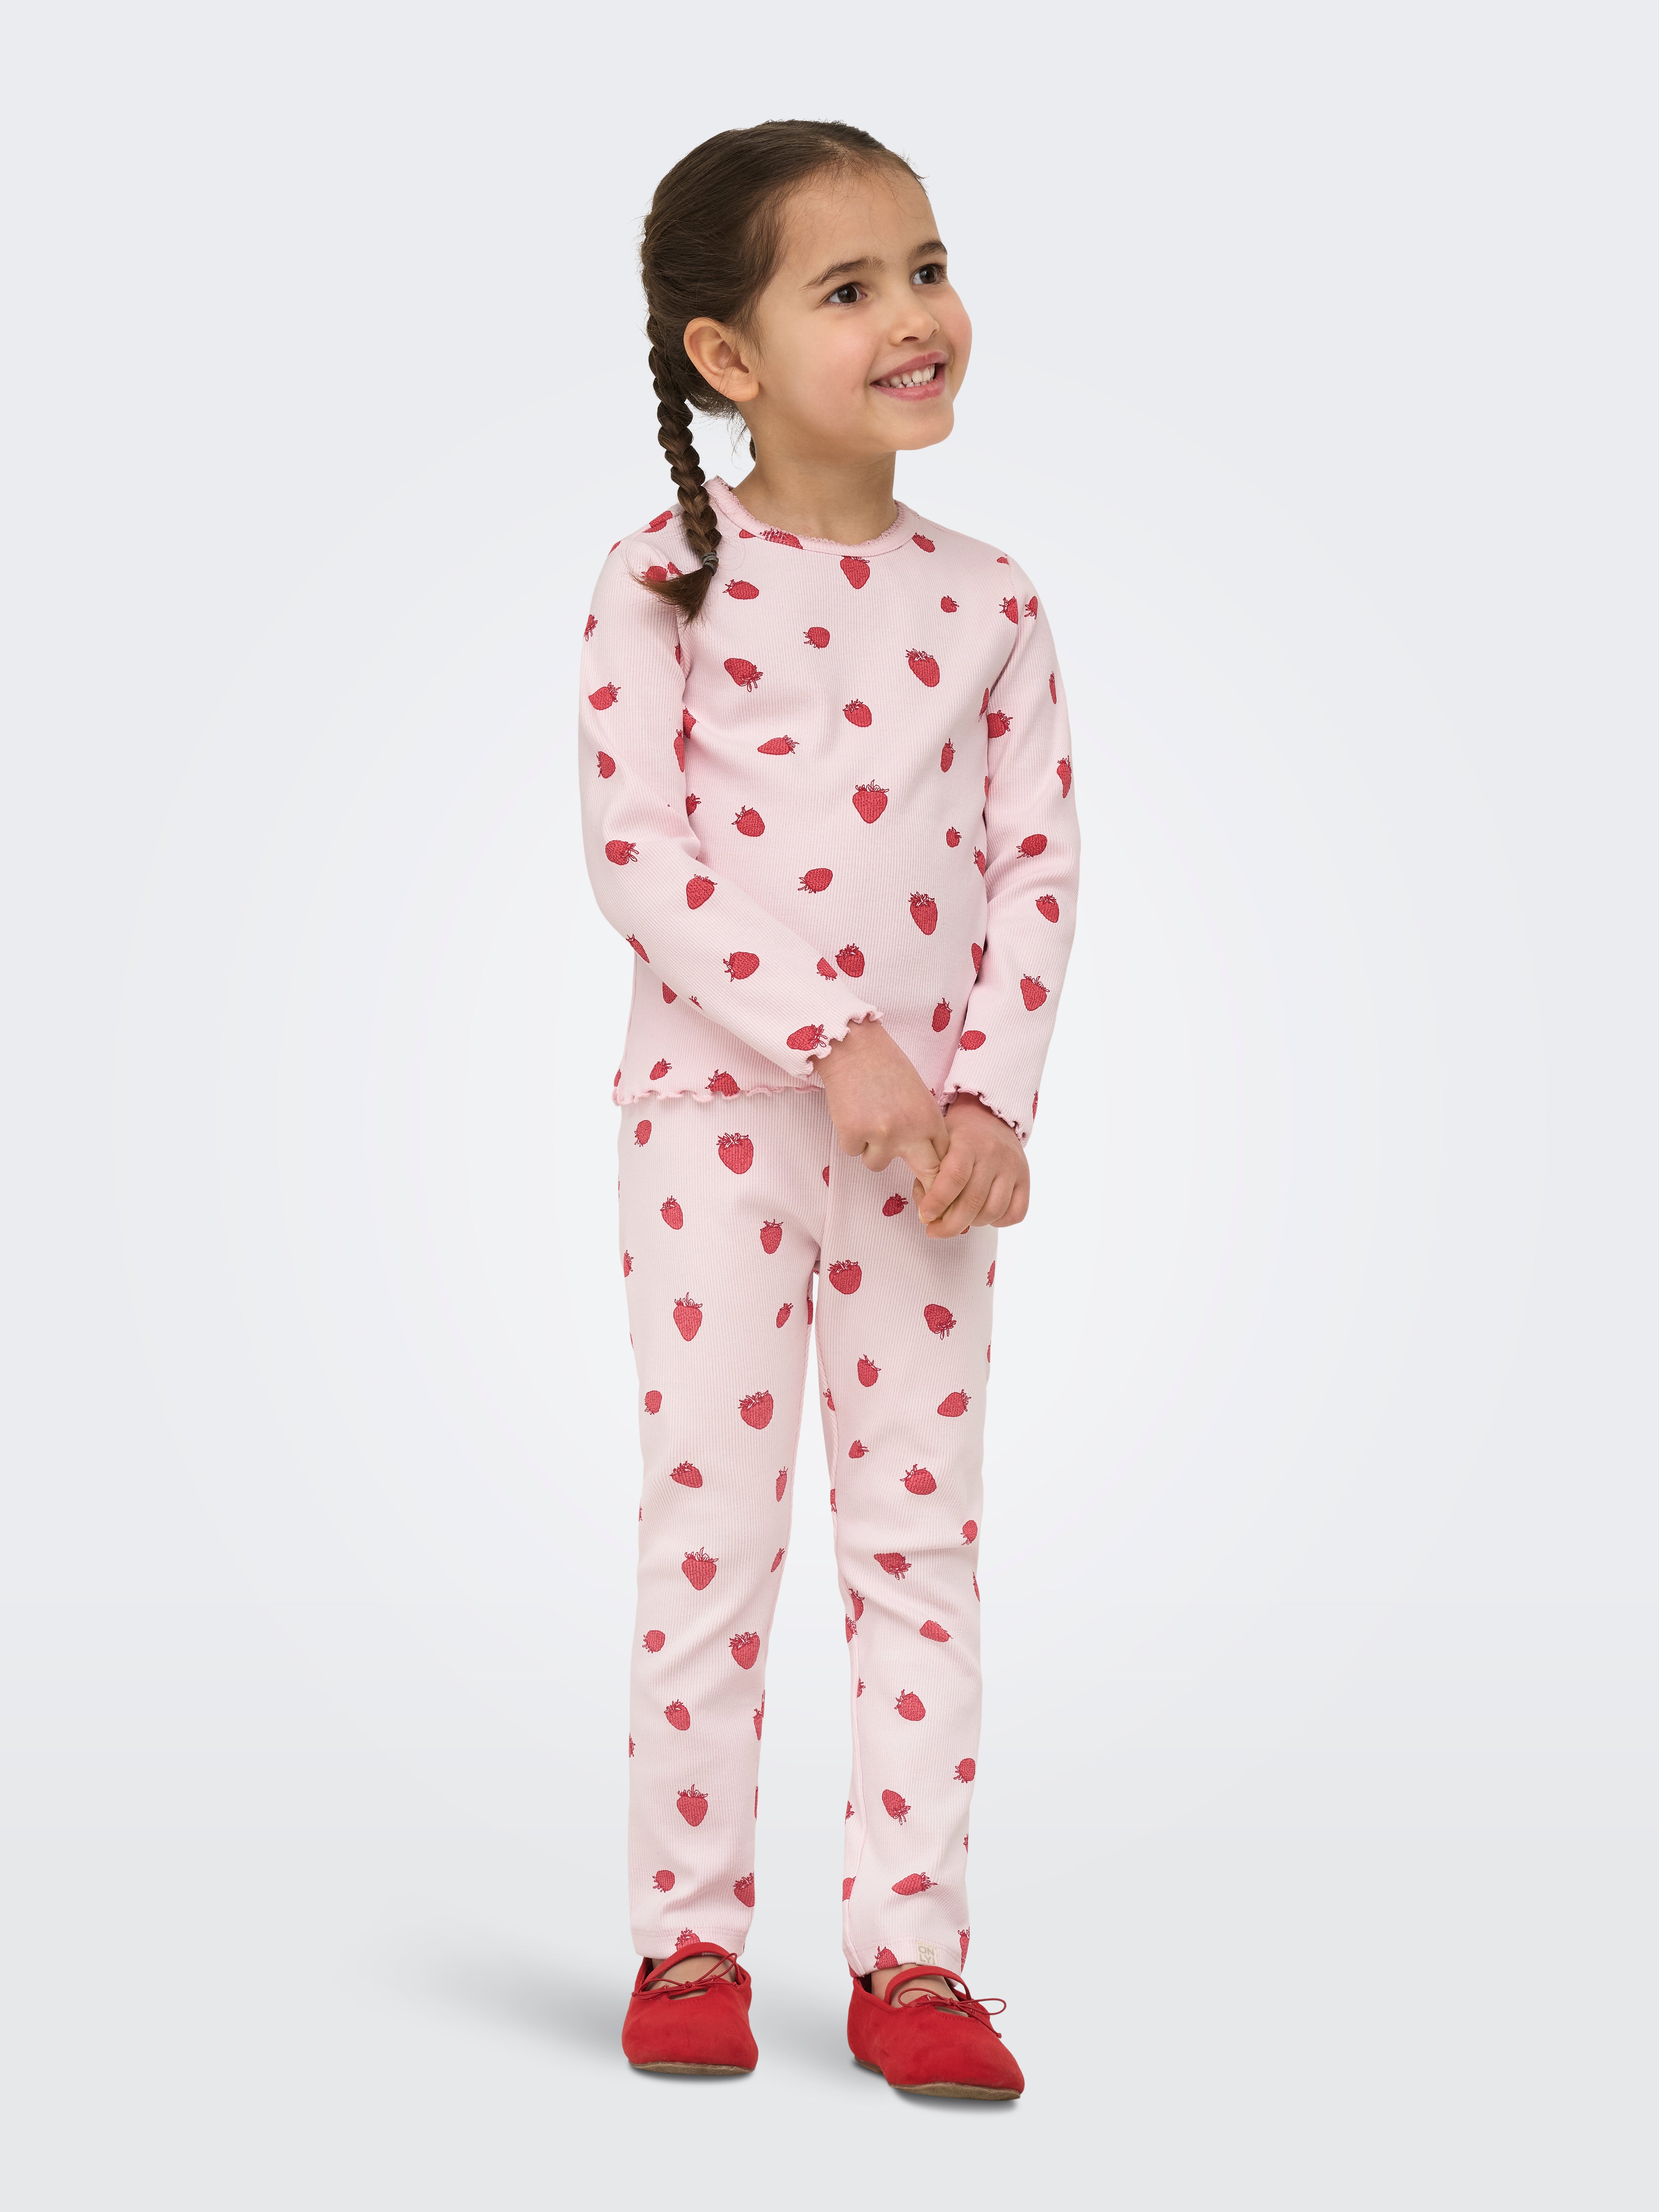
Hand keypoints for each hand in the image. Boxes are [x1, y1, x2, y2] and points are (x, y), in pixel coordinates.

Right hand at [817, 1018, 949, 1185]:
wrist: (852, 1046)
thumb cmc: (887, 1067)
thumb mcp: (919, 1096)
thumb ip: (925, 1127)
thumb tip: (929, 1160)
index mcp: (931, 1118)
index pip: (945, 1160)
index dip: (942, 1177)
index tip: (942, 1191)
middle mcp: (910, 1130)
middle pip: (928, 1174)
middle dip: (928, 1190)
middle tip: (925, 1205)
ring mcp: (881, 1134)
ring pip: (877, 1164)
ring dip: (872, 1148)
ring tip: (868, 1117)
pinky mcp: (852, 1134)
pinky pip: (853, 1151)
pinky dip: (851, 1137)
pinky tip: (853, 1111)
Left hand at [914, 1096, 1028, 1236]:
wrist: (990, 1117)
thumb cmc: (957, 1136)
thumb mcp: (937, 1144)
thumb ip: (929, 1175)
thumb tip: (928, 1214)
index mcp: (968, 1143)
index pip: (954, 1177)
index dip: (937, 1202)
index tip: (925, 1216)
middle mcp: (994, 1154)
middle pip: (973, 1201)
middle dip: (950, 1225)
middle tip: (934, 1231)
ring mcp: (1013, 1167)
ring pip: (993, 1211)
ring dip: (972, 1223)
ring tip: (959, 1218)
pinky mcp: (1025, 1179)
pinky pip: (1016, 1213)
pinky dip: (997, 1222)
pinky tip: (982, 1214)